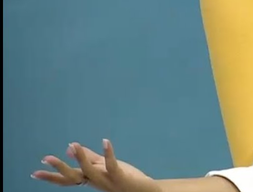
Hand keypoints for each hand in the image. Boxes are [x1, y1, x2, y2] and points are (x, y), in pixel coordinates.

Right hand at [32, 139, 160, 191]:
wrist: (143, 190)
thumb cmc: (123, 178)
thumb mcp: (103, 167)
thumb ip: (89, 157)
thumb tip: (70, 148)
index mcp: (90, 179)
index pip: (68, 178)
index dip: (52, 176)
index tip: (34, 173)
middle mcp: (95, 181)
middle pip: (73, 177)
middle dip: (59, 168)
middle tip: (45, 158)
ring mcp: (107, 180)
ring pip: (90, 171)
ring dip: (81, 158)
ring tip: (72, 144)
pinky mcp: (120, 176)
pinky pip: (112, 165)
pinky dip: (108, 153)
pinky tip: (105, 141)